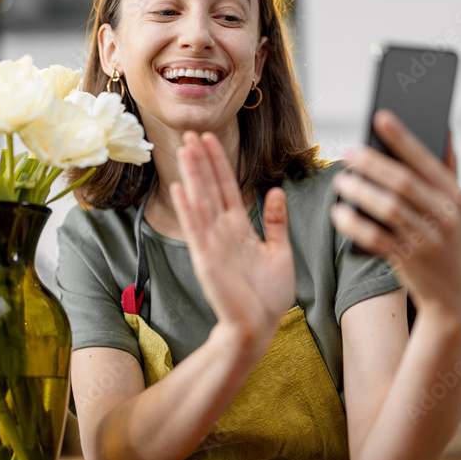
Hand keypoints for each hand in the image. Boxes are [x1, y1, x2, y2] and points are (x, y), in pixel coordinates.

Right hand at [170, 131, 294, 357]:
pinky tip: (180, 189)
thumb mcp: (279, 252)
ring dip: (192, 176)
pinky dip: (188, 209)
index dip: (218, 162)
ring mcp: (212, 245)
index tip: (209, 139)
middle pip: (209, 188)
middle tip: (190, 134)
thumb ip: (276, 222)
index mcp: (239, 228)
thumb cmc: (268, 296)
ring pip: (200, 202)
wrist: (261, 326)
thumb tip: (276, 191)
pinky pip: (196, 230)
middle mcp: (222, 232)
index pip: (226, 187)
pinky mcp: (206, 260)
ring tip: (184, 151)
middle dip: (201, 161)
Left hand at [330, 110, 460, 328]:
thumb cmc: (449, 241)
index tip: (379, 117)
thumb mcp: (458, 209)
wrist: (455, 295)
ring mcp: (428, 240)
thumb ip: (449, 171)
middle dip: (373, 164)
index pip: (426, 161)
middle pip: (403, 183)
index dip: (402, 138)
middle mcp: (444, 217)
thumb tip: (445, 130)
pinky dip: (356, 225)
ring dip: (360, 193)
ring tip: (340, 181)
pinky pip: (377, 238)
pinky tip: (338, 214)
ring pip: (388, 209)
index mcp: (455, 197)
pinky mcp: (409, 260)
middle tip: (348, 151)